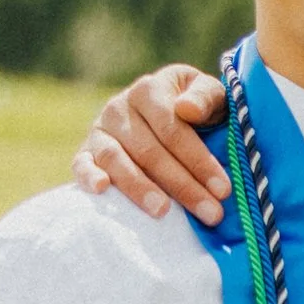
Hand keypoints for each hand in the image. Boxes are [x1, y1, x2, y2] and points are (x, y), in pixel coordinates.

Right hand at [73, 64, 231, 221]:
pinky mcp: (85, 151)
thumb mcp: (209, 95)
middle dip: (182, 185)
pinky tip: (103, 190)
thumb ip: (205, 98)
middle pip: (150, 151)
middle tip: (209, 213)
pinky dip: (88, 176)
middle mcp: (119, 107)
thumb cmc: (195, 108)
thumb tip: (187, 109)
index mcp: (149, 89)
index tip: (223, 189)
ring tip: (163, 212)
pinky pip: (81, 164)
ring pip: (116, 160)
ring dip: (139, 188)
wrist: (164, 112)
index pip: (174, 130)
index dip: (199, 160)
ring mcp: (99, 130)